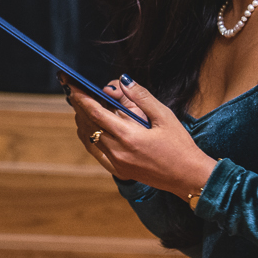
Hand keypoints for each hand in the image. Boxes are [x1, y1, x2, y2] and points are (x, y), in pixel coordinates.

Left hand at [64, 79, 215, 196]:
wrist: (188, 177)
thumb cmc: (180, 145)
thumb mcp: (164, 116)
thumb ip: (141, 97)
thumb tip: (122, 81)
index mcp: (128, 136)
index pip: (94, 112)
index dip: (80, 96)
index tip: (69, 83)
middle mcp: (117, 151)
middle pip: (87, 123)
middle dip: (79, 104)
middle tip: (75, 89)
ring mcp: (116, 163)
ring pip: (88, 137)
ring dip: (82, 120)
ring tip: (82, 104)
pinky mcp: (118, 171)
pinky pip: (95, 151)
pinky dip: (89, 136)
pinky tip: (91, 125)